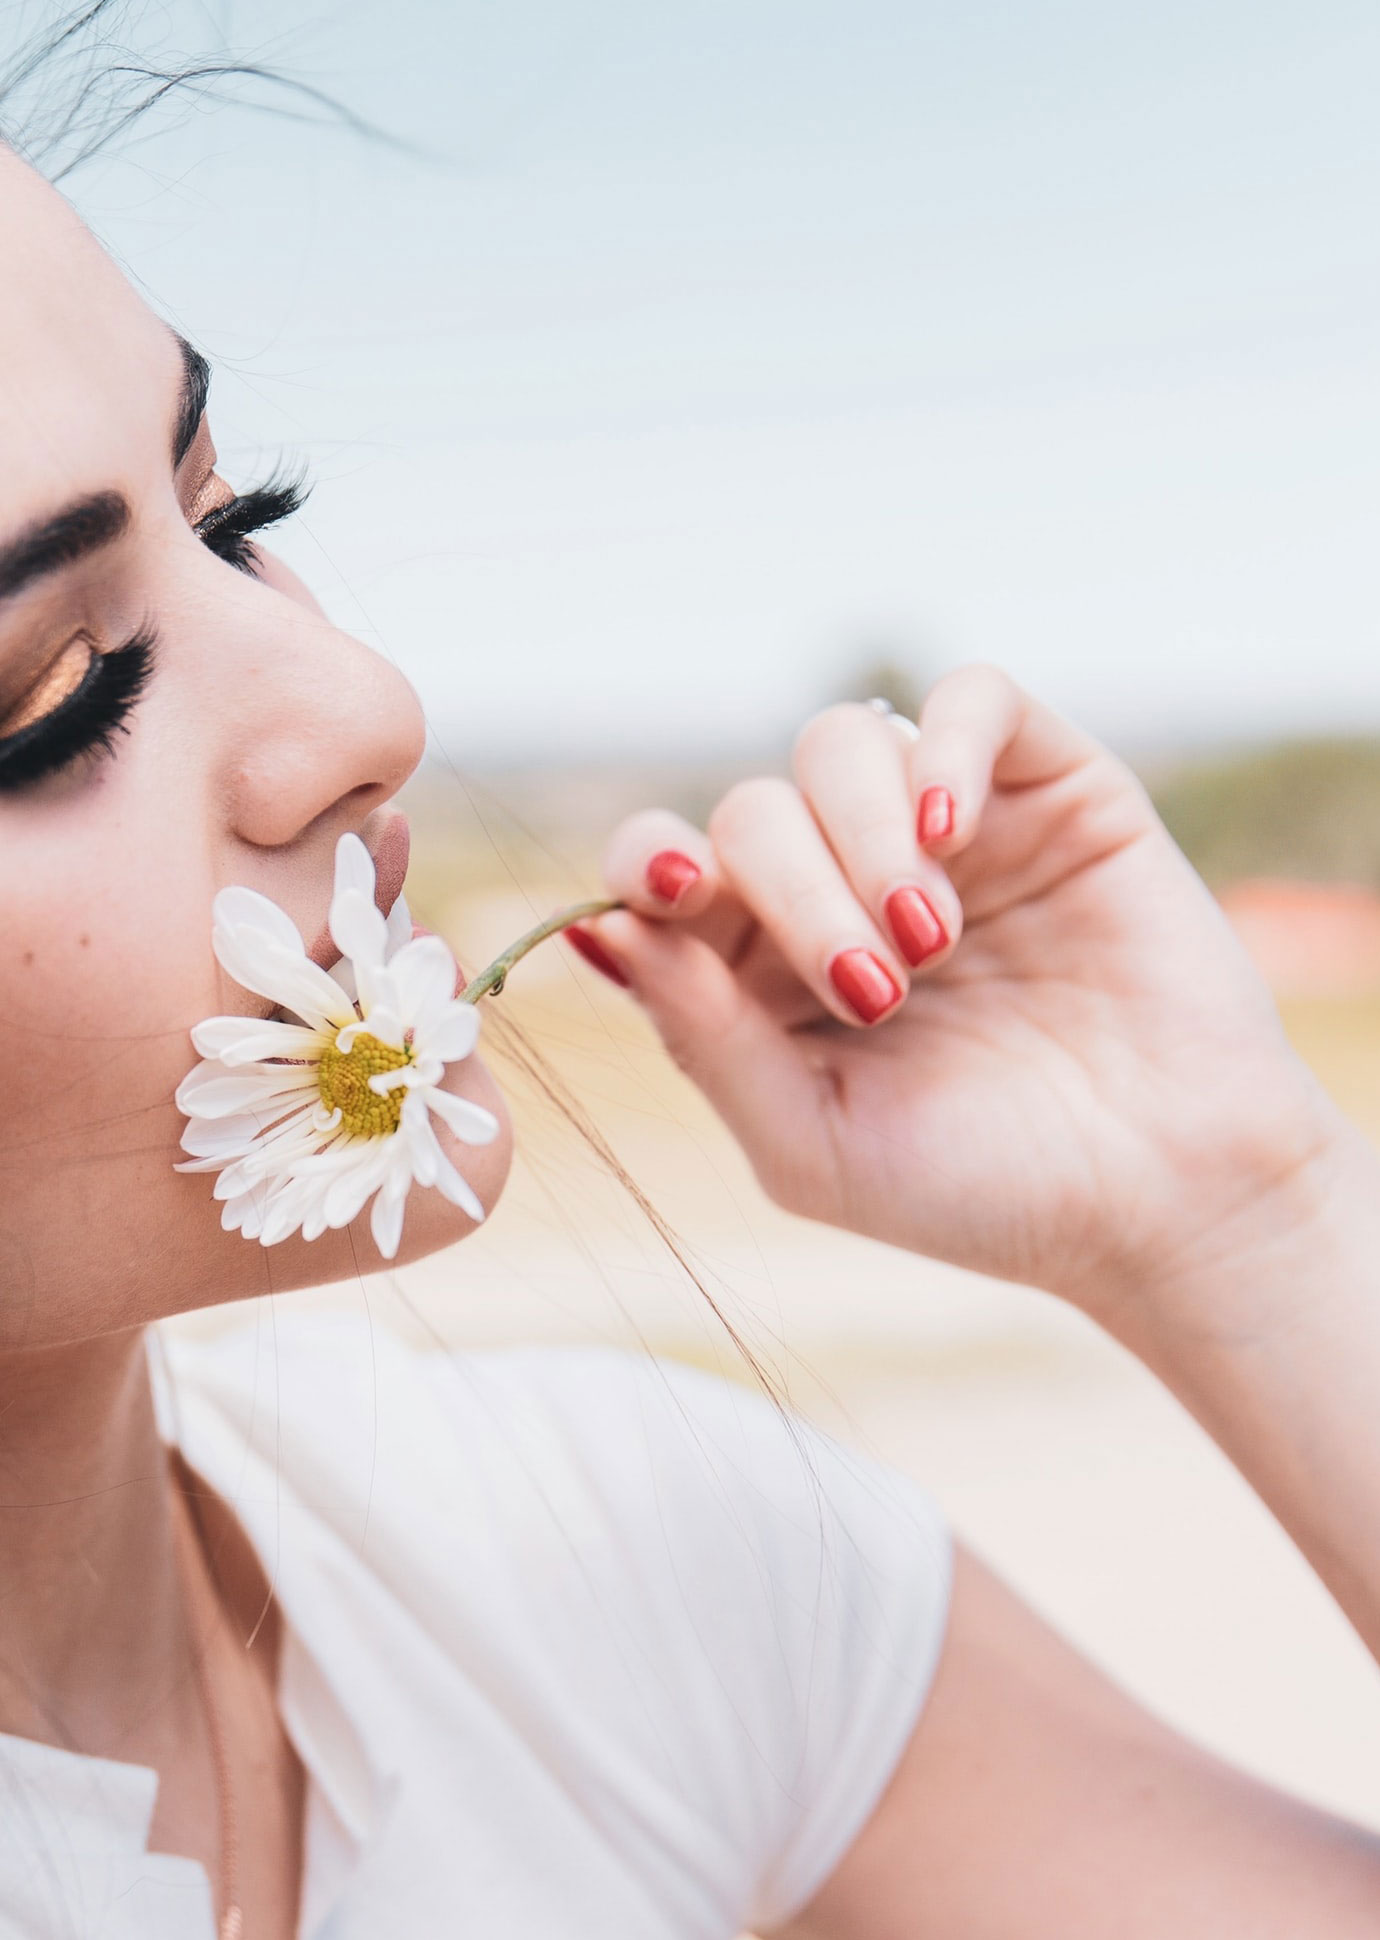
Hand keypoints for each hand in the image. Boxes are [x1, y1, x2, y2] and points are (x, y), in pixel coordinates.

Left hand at [575, 667, 1342, 1314]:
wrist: (1165, 1200)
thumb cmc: (983, 1190)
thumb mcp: (813, 1142)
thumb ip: (703, 1038)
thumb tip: (598, 932)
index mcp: (763, 970)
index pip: (664, 870)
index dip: (646, 860)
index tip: (674, 890)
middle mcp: (841, 884)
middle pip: (751, 809)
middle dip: (791, 890)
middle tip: (872, 991)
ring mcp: (943, 831)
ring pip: (842, 742)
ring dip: (861, 834)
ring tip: (932, 942)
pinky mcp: (1046, 789)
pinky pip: (970, 699)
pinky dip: (944, 746)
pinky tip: (951, 831)